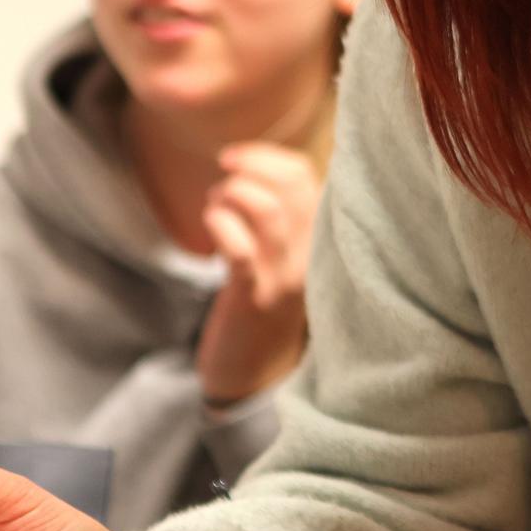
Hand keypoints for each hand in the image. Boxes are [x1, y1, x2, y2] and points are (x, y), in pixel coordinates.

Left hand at [197, 141, 320, 404]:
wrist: (255, 373)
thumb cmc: (262, 303)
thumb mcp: (282, 256)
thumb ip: (280, 216)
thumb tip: (252, 167)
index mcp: (320, 240)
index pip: (307, 176)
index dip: (268, 157)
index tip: (236, 158)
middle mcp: (311, 256)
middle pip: (293, 187)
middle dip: (250, 166)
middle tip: (222, 174)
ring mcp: (284, 279)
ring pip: (268, 212)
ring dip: (232, 194)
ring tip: (216, 204)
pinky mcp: (253, 299)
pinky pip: (241, 250)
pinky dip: (221, 225)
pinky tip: (211, 225)